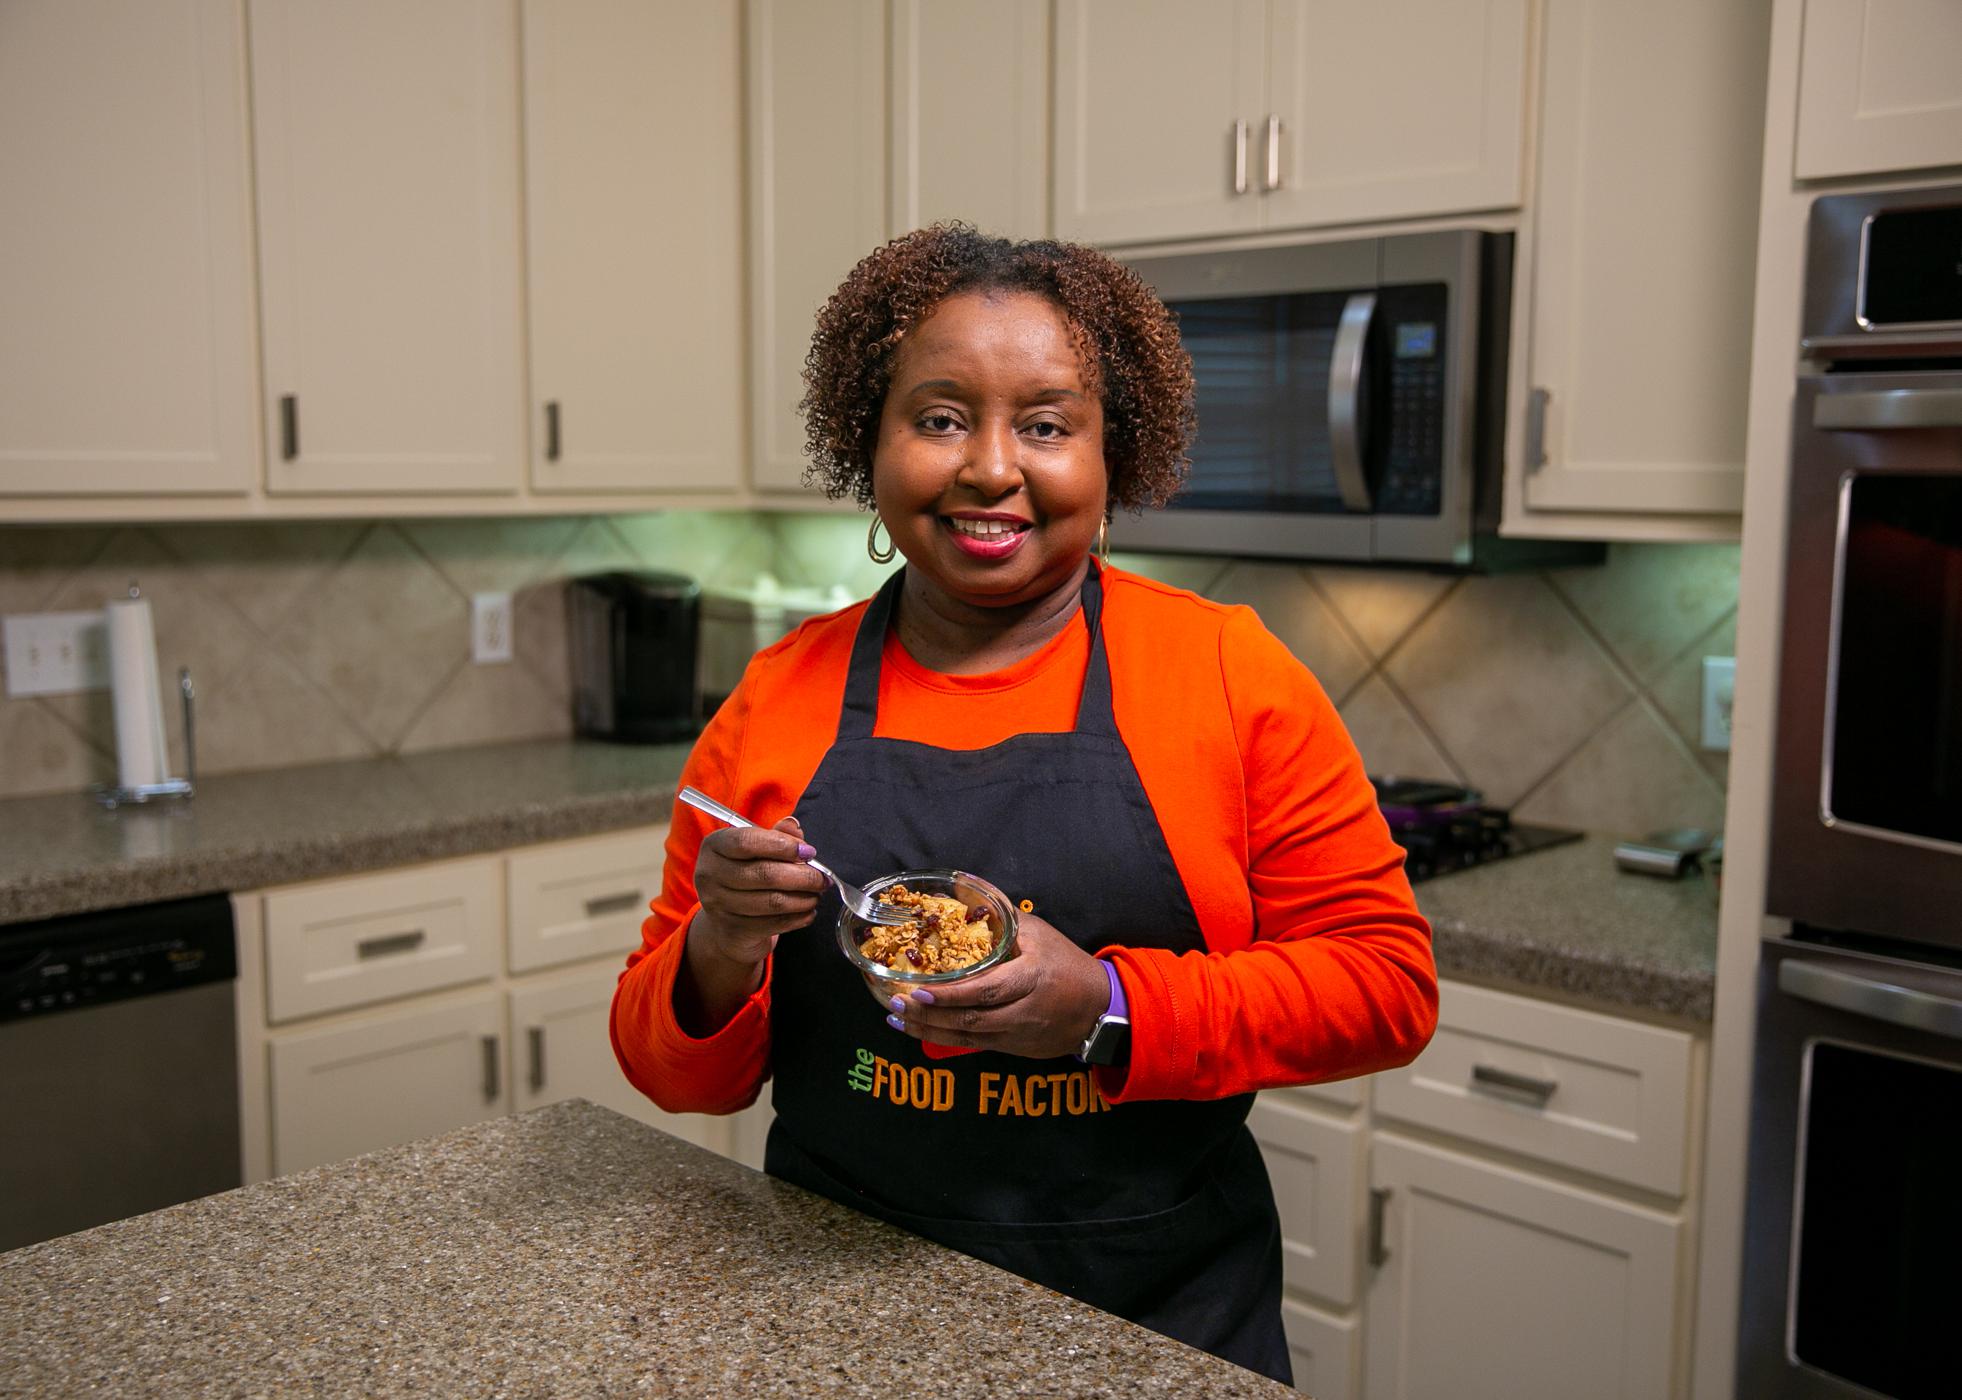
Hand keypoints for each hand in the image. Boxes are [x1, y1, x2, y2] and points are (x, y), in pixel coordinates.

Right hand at [676, 815, 824, 1034]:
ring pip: (770, 902)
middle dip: (799, 876)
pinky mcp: (733, 933)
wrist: (724, 925)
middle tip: (821, 877)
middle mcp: (709, 876)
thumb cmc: (748, 878)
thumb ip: (777, 836)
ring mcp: (717, 907)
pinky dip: (797, 918)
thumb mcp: (758, 851)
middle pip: (761, 875)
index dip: (781, 845)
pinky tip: (807, 913)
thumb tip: (796, 826)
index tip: (809, 851)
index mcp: (714, 847)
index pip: (747, 840)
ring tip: (818, 895)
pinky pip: (774, 926)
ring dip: (802, 898)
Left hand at [886, 914, 1110, 1059]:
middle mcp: (1022, 1012)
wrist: (1099, 1008)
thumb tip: (966, 882)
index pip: (985, 991)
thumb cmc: (1067, 964)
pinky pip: (976, 1046)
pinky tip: (922, 1032)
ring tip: (898, 1021)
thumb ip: (1002, 914)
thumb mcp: (1040, 933)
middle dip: (929, 1015)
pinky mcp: (1014, 1048)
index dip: (950, 995)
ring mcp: (1018, 1035)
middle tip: (896, 1005)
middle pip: (970, 1020)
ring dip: (930, 1031)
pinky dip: (945, 1040)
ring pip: (968, 1038)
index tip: (919, 990)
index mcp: (1030, 979)